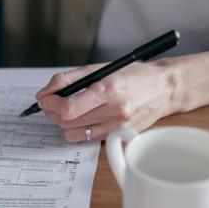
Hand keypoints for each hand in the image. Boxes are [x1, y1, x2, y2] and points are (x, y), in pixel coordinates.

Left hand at [35, 60, 180, 141]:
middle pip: (67, 122)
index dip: (50, 104)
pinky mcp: (119, 136)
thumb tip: (45, 92)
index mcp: (108, 89)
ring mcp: (117, 126)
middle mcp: (114, 111)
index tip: (44, 98)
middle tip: (51, 103)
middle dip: (52, 112)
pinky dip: (79, 129)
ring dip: (63, 123)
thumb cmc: (133, 76)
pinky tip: (84, 117)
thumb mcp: (100, 68)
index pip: (68, 108)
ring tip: (66, 110)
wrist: (164, 89)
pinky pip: (87, 138)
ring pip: (74, 134)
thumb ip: (68, 79)